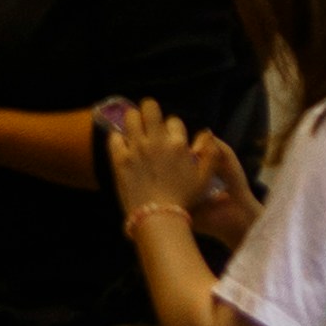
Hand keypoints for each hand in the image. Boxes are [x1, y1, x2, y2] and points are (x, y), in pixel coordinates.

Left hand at [97, 97, 244, 234]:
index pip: (173, 121)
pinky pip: (114, 138)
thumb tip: (207, 133)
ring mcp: (137, 149)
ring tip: (133, 127)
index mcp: (178, 144)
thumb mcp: (205, 178)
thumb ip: (211, 154)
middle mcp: (157, 142)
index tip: (168, 136)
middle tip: (147, 119)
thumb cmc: (183, 200)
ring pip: (130, 118)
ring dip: (132, 120)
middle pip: (150, 108)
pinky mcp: (120, 160)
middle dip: (148, 110)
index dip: (171, 127)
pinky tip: (121, 144)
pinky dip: (117, 139)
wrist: (157, 217)